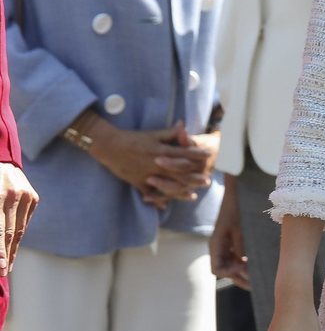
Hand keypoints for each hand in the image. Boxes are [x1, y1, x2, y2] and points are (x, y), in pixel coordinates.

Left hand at [0, 162, 37, 274]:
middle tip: (2, 272)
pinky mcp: (34, 197)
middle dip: (5, 254)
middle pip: (10, 232)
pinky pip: (24, 221)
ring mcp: (27, 195)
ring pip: (20, 229)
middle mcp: (14, 194)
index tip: (0, 268)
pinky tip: (11, 247)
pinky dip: (17, 234)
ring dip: (12, 248)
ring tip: (7, 265)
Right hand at [92, 119, 214, 204]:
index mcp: (161, 150)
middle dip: (194, 178)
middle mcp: (156, 164)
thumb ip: (169, 133)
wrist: (109, 146)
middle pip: (180, 173)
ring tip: (193, 196)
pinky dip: (158, 200)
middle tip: (207, 181)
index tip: (208, 157)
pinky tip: (167, 206)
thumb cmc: (132, 138)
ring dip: (181, 192)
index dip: (197, 155)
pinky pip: (150, 193)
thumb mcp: (152, 134)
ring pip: (168, 186)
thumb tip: (183, 125)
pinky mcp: (138, 182)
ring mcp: (148, 175)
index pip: (184, 153)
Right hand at [209, 173, 248, 289]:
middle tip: (255, 285)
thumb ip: (241, 249)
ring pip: (229, 266)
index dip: (229, 274)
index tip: (243, 269)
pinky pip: (234, 259)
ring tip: (257, 277)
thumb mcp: (240, 230)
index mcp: (215, 245)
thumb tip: (245, 269)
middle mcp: (217, 248)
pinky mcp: (230, 243)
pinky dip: (242, 264)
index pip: (217, 270)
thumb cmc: (237, 209)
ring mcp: (223, 246)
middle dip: (237, 278)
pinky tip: (254, 265)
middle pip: (224, 271)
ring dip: (241, 272)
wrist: (236, 193)